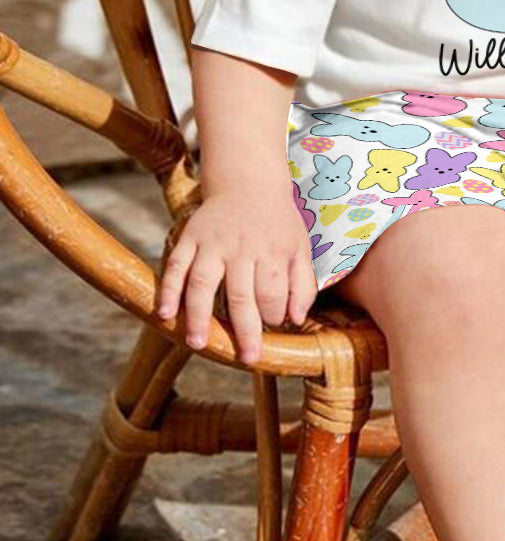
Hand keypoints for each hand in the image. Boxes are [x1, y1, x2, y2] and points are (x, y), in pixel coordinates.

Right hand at [157, 188, 317, 364]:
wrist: (248, 182)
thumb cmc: (278, 223)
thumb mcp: (300, 247)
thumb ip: (303, 283)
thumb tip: (297, 319)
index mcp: (273, 251)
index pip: (272, 292)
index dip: (273, 315)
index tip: (271, 327)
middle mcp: (242, 248)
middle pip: (240, 294)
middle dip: (245, 330)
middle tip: (247, 358)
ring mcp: (212, 243)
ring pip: (202, 283)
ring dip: (198, 315)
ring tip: (198, 344)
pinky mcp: (190, 237)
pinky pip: (176, 265)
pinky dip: (169, 289)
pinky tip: (165, 314)